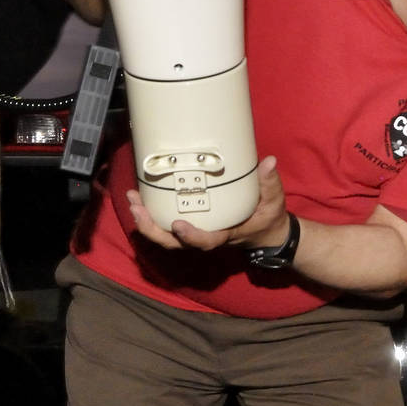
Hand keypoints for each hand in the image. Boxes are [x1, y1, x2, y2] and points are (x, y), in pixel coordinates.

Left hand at [127, 155, 289, 250]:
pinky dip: (151, 214)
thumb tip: (269, 162)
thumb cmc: (268, 217)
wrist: (265, 232)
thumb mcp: (274, 201)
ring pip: (166, 237)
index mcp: (226, 234)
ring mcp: (196, 232)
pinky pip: (166, 226)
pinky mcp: (191, 224)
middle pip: (174, 243)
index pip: (207, 241)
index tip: (178, 225)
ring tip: (132, 200)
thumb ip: (270, 183)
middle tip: (137, 208)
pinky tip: (139, 198)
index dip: (191, 236)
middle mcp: (207, 236)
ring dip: (145, 221)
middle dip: (153, 229)